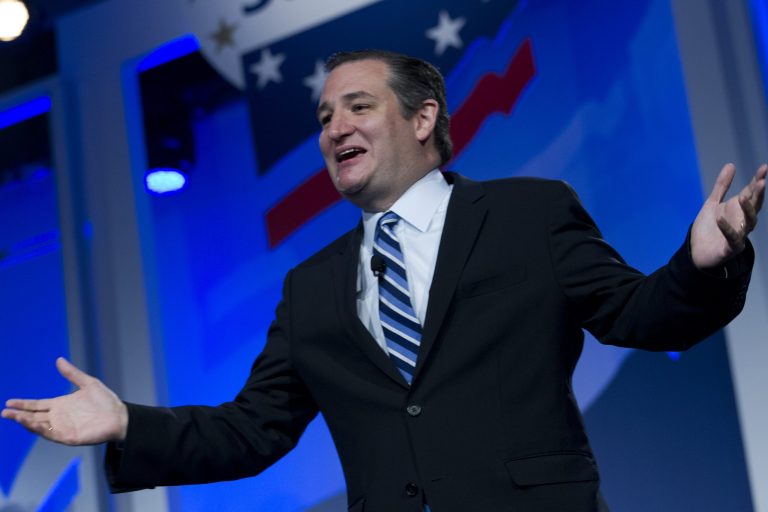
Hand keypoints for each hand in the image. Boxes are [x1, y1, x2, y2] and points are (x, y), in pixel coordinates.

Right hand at [1, 357, 127, 444]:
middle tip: (4, 412)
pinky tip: (31, 423)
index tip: (9, 402)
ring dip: (26, 422)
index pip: (37, 405)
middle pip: (34, 416)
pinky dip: (40, 429)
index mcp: (61, 405)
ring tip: (13, 416)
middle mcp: (59, 417)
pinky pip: (51, 434)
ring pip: (39, 426)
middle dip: (18, 415)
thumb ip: (72, 374)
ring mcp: (63, 428)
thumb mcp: (88, 383)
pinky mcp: (68, 436)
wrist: (120, 416)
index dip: (23, 404)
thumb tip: (59, 360)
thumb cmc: (106, 401)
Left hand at [691, 163, 765, 269]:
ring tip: (743, 198)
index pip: (751, 193)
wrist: (696, 251)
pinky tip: (720, 219)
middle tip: (762, 181)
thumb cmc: (708, 227)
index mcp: (739, 209)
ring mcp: (739, 234)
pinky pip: (732, 238)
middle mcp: (743, 221)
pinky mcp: (730, 247)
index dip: (757, 181)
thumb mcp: (712, 204)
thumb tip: (731, 165)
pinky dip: (727, 228)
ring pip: (750, 222)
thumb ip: (722, 186)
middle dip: (759, 194)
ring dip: (748, 210)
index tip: (763, 168)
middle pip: (755, 206)